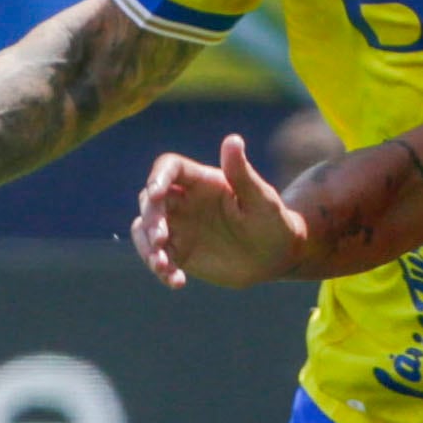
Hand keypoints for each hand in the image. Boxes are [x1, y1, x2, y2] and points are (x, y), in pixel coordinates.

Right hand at [132, 134, 303, 288]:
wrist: (276, 257)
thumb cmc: (274, 222)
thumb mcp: (261, 200)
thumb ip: (242, 174)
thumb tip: (233, 140)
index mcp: (202, 181)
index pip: (170, 168)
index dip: (158, 177)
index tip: (156, 194)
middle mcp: (185, 201)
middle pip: (150, 201)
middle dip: (151, 219)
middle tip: (162, 239)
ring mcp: (179, 227)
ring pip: (145, 230)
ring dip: (146, 246)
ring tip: (162, 266)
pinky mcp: (179, 252)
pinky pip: (158, 257)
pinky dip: (161, 269)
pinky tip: (177, 282)